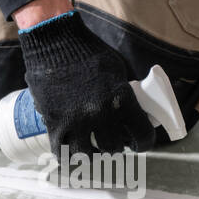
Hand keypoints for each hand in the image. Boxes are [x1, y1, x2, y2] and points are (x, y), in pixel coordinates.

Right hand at [18, 11, 155, 157]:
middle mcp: (102, 114)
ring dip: (90, 154)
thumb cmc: (89, 52)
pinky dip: (66, 156)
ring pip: (87, 156)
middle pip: (114, 148)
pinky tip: (69, 151)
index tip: (138, 143)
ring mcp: (77, 121)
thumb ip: (124, 95)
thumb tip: (132, 113)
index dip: (143, 143)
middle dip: (114, 146)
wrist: (55, 41)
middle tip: (110, 140)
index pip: (143, 136)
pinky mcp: (55, 123)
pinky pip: (61, 152)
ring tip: (89, 147)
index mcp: (122, 100)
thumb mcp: (117, 71)